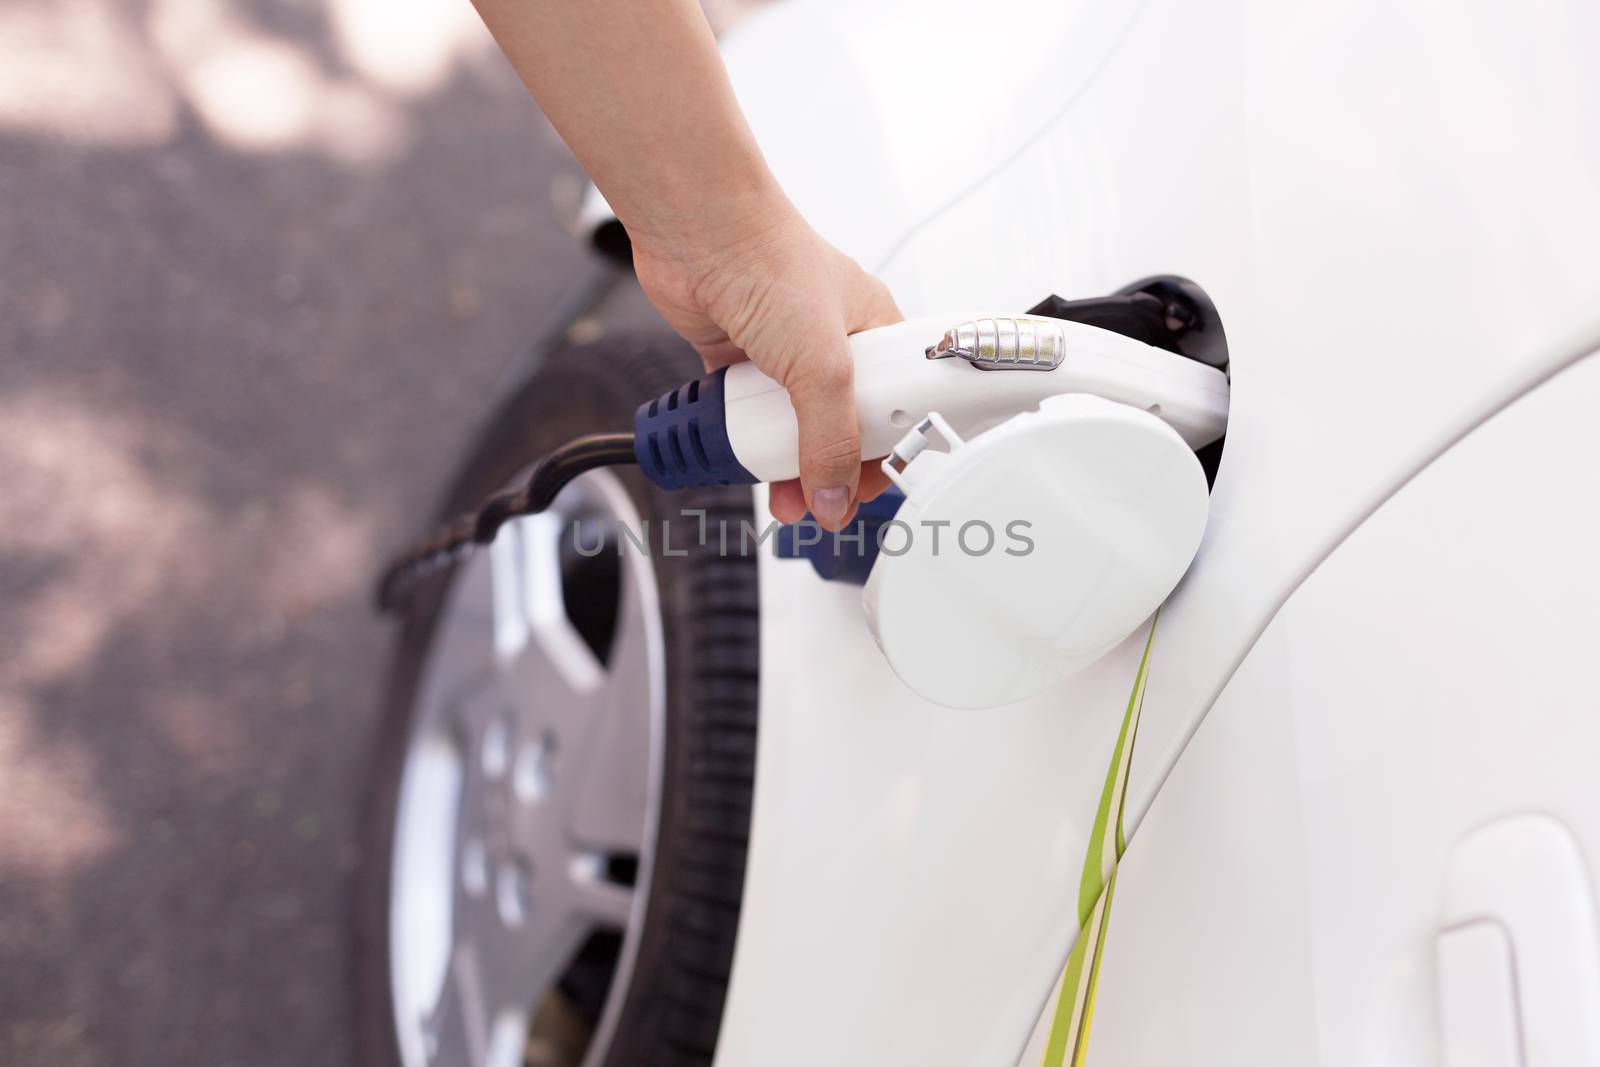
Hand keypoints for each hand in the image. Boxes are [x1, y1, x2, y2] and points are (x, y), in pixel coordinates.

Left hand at [631, 202, 901, 529]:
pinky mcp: (738, 357)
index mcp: (873, 331)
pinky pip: (744, 412)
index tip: (870, 488)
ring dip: (784, 463)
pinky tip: (739, 454)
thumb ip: (830, 439)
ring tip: (782, 497)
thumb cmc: (771, 260)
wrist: (697, 230)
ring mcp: (782, 351)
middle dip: (831, 469)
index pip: (896, 406)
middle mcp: (831, 342)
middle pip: (840, 423)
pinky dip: (741, 436)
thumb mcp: (822, 365)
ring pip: (790, 423)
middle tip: (822, 503)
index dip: (887, 451)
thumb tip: (835, 496)